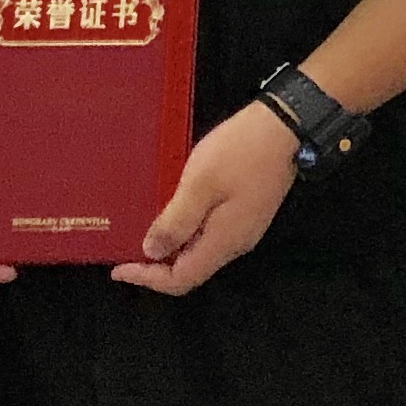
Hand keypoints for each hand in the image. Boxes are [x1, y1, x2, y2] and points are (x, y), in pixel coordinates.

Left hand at [112, 102, 300, 297]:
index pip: (181, 280)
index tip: (119, 266)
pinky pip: (212, 234)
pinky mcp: (250, 211)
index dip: (147, 278)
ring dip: (173, 245)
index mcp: (224, 242)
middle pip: (192, 268)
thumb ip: (175, 222)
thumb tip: (152, 252)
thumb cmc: (239, 152)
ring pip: (202, 251)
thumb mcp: (199, 184)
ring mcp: (246, 227)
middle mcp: (236, 243)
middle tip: (128, 246)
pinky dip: (188, 231)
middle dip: (157, 264)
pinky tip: (177, 209)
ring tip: (147, 226)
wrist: (286, 125)